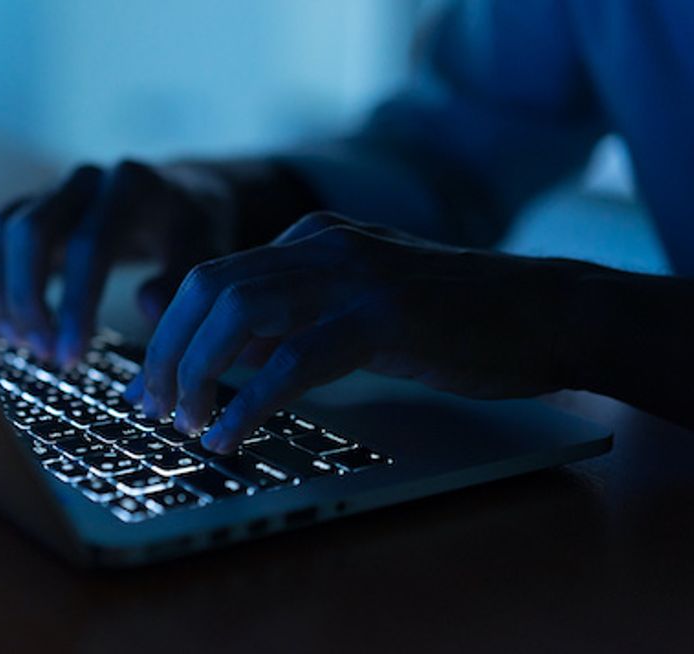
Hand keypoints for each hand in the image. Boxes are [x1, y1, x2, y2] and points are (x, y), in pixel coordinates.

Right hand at [0, 161, 232, 365]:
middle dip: (28, 300)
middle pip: (30, 232)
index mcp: (132, 186)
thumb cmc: (192, 233)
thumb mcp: (205, 255)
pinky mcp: (30, 205)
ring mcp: (53, 188)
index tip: (71, 356)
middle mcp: (85, 180)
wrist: (179, 198)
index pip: (90, 246)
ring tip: (16, 342)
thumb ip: (181, 282)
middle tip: (41, 353)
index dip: (75, 305)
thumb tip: (147, 307)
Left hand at [125, 211, 582, 452]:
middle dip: (167, 354)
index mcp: (309, 238)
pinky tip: (230, 435)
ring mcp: (353, 275)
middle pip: (207, 289)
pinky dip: (250, 402)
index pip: (210, 277)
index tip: (148, 386)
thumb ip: (286, 320)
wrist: (545, 311)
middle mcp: (320, 244)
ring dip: (197, 375)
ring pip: (238, 314)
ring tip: (186, 425)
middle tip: (154, 409)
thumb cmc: (451, 320)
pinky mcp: (384, 316)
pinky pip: (294, 358)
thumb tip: (217, 353)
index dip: (165, 334)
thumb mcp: (352, 310)